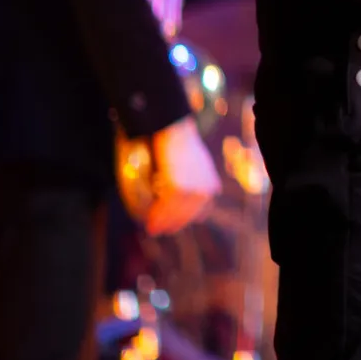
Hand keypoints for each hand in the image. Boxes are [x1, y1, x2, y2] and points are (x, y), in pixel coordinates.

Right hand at [142, 116, 221, 236]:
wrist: (174, 129)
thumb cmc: (182, 144)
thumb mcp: (195, 164)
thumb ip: (194, 179)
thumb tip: (183, 192)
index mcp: (211, 185)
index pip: (201, 211)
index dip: (186, 219)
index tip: (173, 224)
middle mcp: (205, 190)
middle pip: (188, 216)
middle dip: (172, 224)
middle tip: (157, 230)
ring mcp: (193, 191)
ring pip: (175, 214)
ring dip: (162, 223)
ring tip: (150, 228)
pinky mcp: (178, 188)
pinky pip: (165, 207)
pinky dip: (156, 216)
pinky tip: (148, 221)